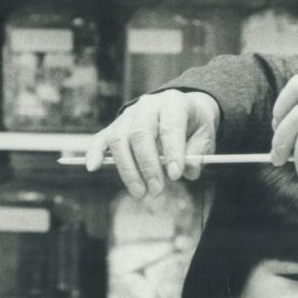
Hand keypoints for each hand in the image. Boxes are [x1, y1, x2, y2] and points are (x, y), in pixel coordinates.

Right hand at [84, 89, 220, 197]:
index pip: (170, 127)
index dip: (172, 152)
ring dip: (128, 169)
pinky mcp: (115, 127)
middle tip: (157, 190)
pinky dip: (95, 152)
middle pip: (140, 134)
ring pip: (119, 139)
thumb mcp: (205, 136)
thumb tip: (187, 172)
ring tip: (140, 192)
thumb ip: (197, 153)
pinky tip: (92, 167)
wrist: (179, 109)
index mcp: (173, 104)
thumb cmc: (192, 126)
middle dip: (148, 166)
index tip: (175, 176)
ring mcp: (128, 116)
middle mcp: (147, 106)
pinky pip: (101, 138)